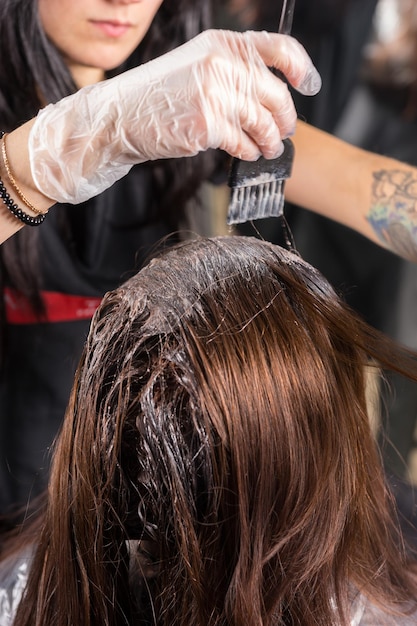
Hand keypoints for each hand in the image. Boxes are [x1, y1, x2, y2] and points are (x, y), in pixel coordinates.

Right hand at [28, 29, 320, 203]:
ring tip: (269, 148)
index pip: (278, 48)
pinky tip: (248, 154)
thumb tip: (267, 95)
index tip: (308, 85)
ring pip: (262, 121)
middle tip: (285, 131)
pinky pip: (243, 142)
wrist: (120, 116)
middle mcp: (220, 63)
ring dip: (271, 140)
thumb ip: (230, 72)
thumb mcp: (195, 66)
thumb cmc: (157, 97)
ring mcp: (213, 94)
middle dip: (285, 117)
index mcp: (220, 43)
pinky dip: (250, 151)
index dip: (301, 68)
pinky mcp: (207, 124)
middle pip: (275, 93)